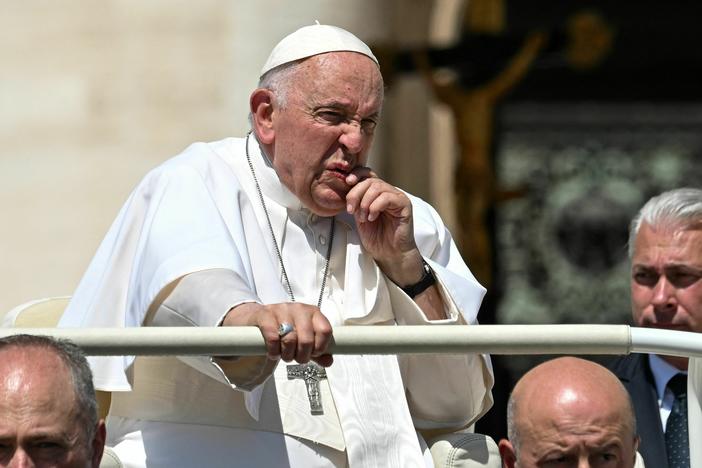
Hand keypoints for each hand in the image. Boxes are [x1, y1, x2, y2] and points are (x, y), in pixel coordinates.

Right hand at [221, 302, 333, 366]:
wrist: (257, 318)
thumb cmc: (284, 329)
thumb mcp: (302, 339)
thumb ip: (317, 351)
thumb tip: (329, 361)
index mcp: (313, 313)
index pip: (325, 330)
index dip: (320, 347)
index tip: (313, 354)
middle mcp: (300, 309)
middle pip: (307, 339)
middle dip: (302, 356)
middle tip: (296, 358)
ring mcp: (282, 309)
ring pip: (290, 339)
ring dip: (287, 355)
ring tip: (284, 356)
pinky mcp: (265, 314)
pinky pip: (273, 336)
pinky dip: (273, 350)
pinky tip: (273, 353)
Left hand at [344, 168, 424, 285]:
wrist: (389, 254)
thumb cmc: (376, 237)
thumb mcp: (360, 216)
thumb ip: (356, 201)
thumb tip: (345, 187)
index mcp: (377, 193)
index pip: (368, 173)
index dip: (357, 174)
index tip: (347, 183)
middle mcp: (388, 192)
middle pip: (370, 179)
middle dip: (356, 193)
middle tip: (351, 210)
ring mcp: (397, 197)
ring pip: (378, 187)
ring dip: (365, 202)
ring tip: (363, 218)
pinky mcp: (404, 205)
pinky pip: (387, 197)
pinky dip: (375, 206)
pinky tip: (372, 218)